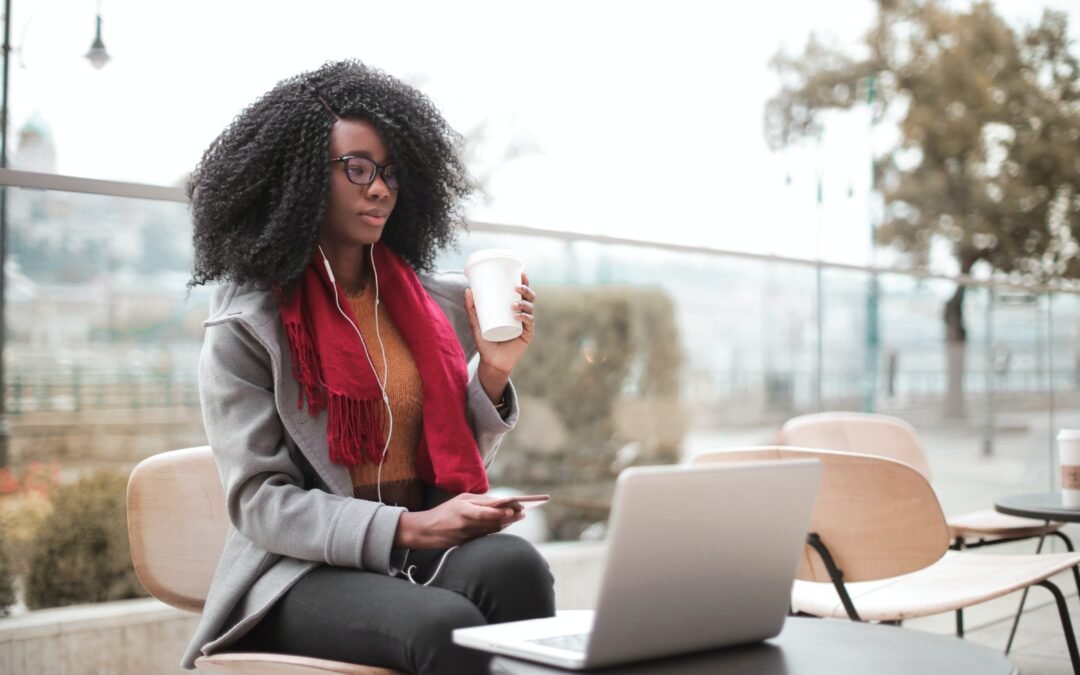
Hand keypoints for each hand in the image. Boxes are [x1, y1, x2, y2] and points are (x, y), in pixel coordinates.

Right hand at [393, 493, 523, 548]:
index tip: (516, 508)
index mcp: (463, 510)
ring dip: (506, 524)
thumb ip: (479, 501)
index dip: (502, 511)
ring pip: (492, 530)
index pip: (487, 512)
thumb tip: (500, 502)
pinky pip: (486, 536)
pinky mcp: (467, 544)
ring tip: (518, 516)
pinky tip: (506, 524)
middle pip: (493, 522)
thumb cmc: (445, 511)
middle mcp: (466, 524)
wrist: (425, 531)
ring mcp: (467, 536)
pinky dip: (497, 529)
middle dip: (510, 517)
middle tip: (523, 513)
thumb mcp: (460, 500)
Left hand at [465, 272, 535, 403]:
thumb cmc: (485, 342)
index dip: (524, 282)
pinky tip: (518, 315)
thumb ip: (471, 308)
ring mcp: (525, 325)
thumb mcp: (476, 323)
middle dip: (526, 290)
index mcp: (513, 309)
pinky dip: (524, 317)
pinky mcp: (527, 335)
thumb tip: (468, 290)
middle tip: (516, 287)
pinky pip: (529, 323)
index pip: (521, 293)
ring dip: (524, 303)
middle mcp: (522, 315)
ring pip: (530, 309)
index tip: (520, 272)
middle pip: (529, 298)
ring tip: (513, 304)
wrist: (491, 362)